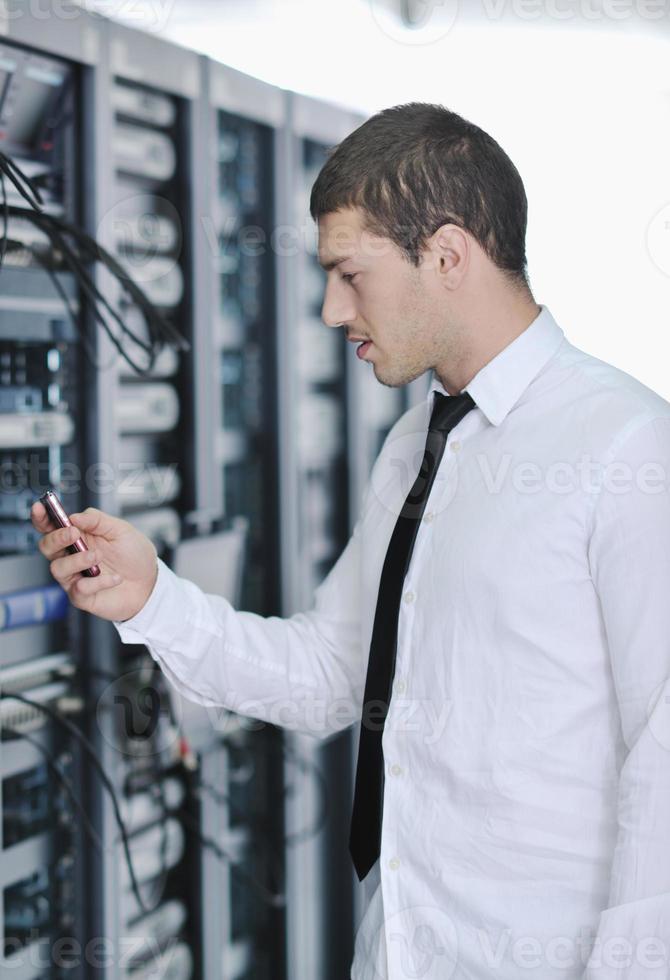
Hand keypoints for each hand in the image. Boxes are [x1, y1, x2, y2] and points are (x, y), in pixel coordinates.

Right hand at [31, 503, 158, 621]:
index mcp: (78, 537)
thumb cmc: (134, 555)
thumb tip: (75, 517)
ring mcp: (75, 577)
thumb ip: (98, 520)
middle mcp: (72, 556)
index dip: (42, 517)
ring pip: (57, 568)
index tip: (40, 508)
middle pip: (47, 546)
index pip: (51, 526)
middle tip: (75, 534)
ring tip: (98, 556)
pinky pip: (79, 589)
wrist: (151, 583)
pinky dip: (98, 582)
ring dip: (77, 560)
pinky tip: (115, 578)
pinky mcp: (82, 596)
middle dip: (57, 538)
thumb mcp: (121, 530)